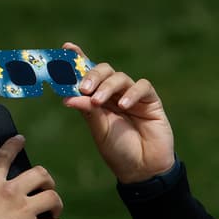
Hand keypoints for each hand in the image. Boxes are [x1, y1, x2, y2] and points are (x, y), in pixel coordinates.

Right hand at [0, 136, 64, 218]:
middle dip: (46, 180)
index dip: (12, 145)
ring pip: (52, 197)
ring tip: (52, 212)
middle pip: (39, 174)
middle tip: (46, 188)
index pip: (2, 157)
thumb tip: (2, 195)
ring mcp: (24, 211)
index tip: (20, 139)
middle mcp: (10, 193)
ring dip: (56, 205)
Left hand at [60, 42, 175, 183]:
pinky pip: (142, 87)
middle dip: (91, 75)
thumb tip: (68, 96)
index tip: (67, 48)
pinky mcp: (150, 101)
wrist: (142, 170)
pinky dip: (132, 92)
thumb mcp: (99, 131)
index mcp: (98, 100)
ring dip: (107, 86)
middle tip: (83, 88)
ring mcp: (133, 96)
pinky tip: (124, 105)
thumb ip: (88, 111)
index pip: (87, 75)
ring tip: (99, 101)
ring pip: (120, 77)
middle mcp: (114, 95)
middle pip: (103, 71)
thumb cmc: (119, 151)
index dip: (78, 60)